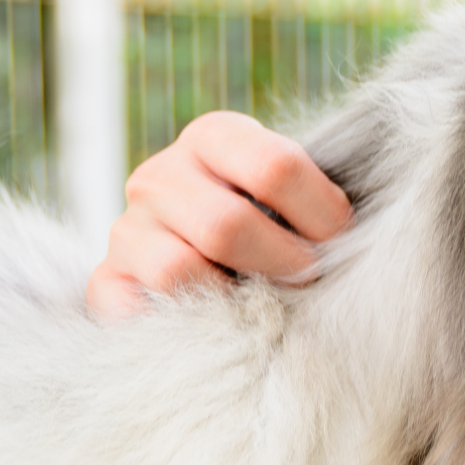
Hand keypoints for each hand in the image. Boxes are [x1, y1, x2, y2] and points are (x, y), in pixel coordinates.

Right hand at [86, 110, 354, 319]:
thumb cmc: (271, 231)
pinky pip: (142, 313)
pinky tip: (217, 328)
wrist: (201, 267)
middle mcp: (160, 176)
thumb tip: (360, 238)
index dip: (321, 215)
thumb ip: (319, 203)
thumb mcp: (293, 200)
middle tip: (307, 282)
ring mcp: (126, 229)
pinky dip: (185, 327)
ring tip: (265, 307)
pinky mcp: (104, 283)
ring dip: (234, 300)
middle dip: (281, 263)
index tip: (342, 242)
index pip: (275, 166)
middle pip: (226, 225)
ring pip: (178, 271)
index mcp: (214, 137)